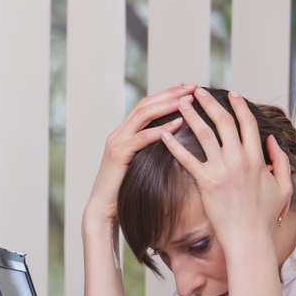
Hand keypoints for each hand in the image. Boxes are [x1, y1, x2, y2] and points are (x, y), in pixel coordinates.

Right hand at [84, 83, 195, 226]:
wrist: (103, 209)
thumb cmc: (124, 192)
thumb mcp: (139, 165)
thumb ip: (150, 151)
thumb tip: (174, 144)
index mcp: (123, 134)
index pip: (145, 106)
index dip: (166, 95)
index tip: (187, 89)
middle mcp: (118, 134)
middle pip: (145, 105)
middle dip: (169, 94)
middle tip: (192, 86)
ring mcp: (116, 143)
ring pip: (142, 115)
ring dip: (167, 105)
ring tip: (188, 100)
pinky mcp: (118, 155)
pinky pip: (141, 138)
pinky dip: (160, 130)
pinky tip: (178, 124)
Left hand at [160, 88, 291, 249]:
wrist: (248, 236)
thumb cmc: (264, 214)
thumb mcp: (283, 185)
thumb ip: (279, 160)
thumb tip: (271, 140)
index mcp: (257, 157)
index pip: (247, 123)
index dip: (238, 106)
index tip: (230, 94)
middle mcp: (239, 159)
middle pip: (223, 122)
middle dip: (209, 103)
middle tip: (197, 91)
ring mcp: (221, 170)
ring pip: (204, 135)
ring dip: (190, 116)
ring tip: (179, 103)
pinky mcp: (206, 182)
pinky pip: (187, 160)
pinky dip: (174, 146)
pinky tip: (164, 135)